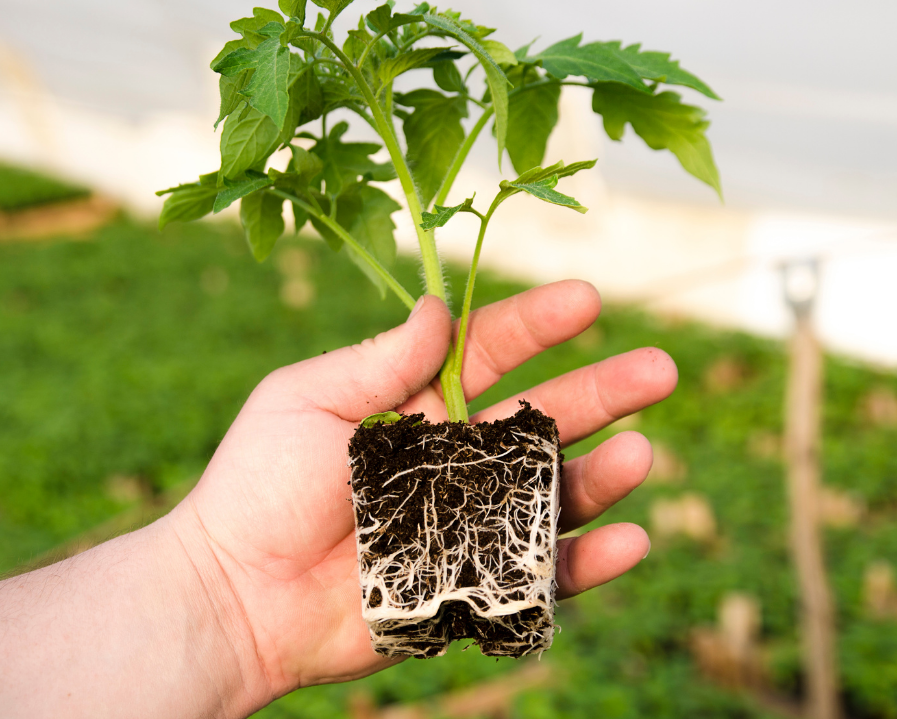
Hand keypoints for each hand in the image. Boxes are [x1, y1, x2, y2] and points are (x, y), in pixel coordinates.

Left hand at [173, 280, 677, 709]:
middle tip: (662, 370)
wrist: (235, 598)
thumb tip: (440, 308)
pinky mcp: (471, 585)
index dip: (540, 324)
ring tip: (642, 457)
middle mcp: (451, 459)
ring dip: (602, 475)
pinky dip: (588, 561)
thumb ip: (380, 360)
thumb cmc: (256, 489)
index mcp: (414, 404)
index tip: (590, 298)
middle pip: (543, 418)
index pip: (490, 351)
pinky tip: (628, 540)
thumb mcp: (307, 401)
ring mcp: (467, 522)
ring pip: (552, 493)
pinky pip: (541, 571)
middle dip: (604, 392)